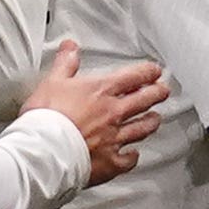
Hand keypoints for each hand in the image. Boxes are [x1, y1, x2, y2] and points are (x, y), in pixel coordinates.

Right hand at [21, 41, 165, 183]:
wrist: (45, 149)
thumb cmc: (47, 116)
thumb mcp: (52, 81)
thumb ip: (65, 63)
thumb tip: (70, 47)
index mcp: (102, 91)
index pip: (134, 77)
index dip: (148, 72)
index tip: (154, 71)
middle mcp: (114, 113)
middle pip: (145, 101)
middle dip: (157, 94)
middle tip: (163, 91)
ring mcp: (115, 138)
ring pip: (142, 128)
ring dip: (150, 122)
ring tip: (155, 119)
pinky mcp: (111, 162)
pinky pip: (128, 160)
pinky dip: (133, 157)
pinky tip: (133, 155)